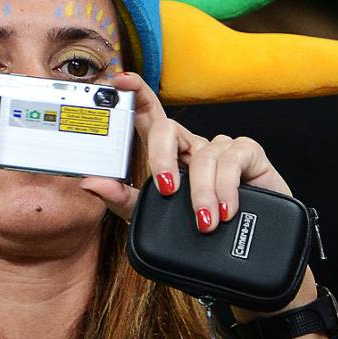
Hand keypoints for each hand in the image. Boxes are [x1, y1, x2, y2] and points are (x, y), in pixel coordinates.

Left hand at [80, 72, 315, 318]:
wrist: (243, 257)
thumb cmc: (194, 231)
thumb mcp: (151, 218)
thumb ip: (121, 199)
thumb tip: (89, 182)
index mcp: (165, 154)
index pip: (148, 115)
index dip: (136, 93)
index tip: (121, 81)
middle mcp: (190, 145)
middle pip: (168, 128)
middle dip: (161, 158)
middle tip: (165, 190)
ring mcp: (219, 148)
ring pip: (201, 153)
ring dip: (201, 191)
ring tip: (204, 220)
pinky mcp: (248, 154)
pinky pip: (232, 158)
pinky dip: (226, 186)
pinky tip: (226, 209)